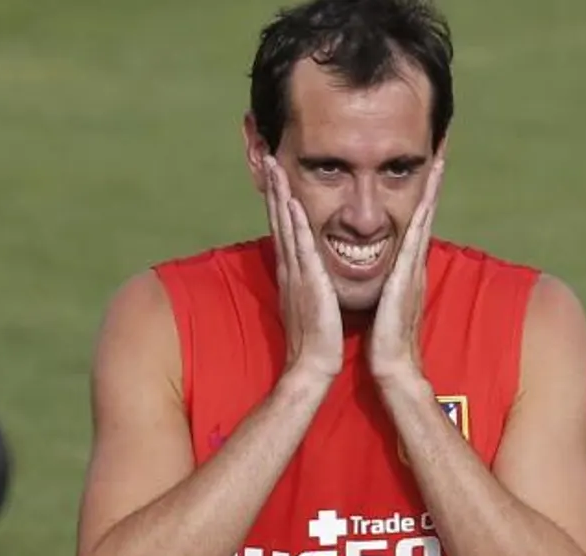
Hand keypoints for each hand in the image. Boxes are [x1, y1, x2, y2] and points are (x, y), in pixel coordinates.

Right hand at [262, 155, 343, 383]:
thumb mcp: (312, 304)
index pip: (285, 228)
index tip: (276, 176)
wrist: (313, 366)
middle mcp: (290, 268)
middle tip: (268, 158)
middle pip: (279, 220)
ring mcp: (296, 273)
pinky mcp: (307, 281)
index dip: (279, 201)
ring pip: (286, 225)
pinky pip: (299, 245)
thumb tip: (311, 274)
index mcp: (294, 272)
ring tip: (274, 168)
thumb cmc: (317, 340)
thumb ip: (310, 284)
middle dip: (274, 188)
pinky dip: (294, 222)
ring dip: (279, 195)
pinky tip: (290, 202)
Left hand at [367, 156, 445, 385]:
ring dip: (431, 190)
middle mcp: (414, 265)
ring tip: (438, 160)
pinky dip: (421, 220)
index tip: (426, 167)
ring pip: (423, 221)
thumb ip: (386, 285)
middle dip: (433, 182)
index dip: (422, 195)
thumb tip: (381, 273)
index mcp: (405, 268)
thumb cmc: (383, 340)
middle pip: (425, 213)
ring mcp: (414, 271)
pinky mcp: (407, 281)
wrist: (392, 367)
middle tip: (440, 148)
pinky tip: (423, 200)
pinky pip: (415, 243)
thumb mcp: (384, 303)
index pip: (414, 223)